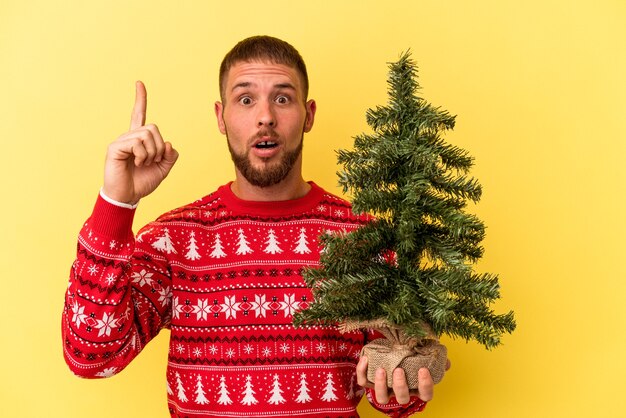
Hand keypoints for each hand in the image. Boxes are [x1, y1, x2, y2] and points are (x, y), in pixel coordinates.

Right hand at [103, 81, 177, 203]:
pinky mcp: (115, 147)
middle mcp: (130, 137)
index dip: (140, 99)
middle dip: (159, 147)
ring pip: (147, 135)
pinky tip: (136, 164)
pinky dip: (142, 156)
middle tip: (153, 161)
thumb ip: (170, 156)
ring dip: (151, 152)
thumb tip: (168, 143)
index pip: (140, 115)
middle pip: (153, 128)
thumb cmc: (142, 183)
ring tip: (144, 164)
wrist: (127, 197)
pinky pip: (136, 143)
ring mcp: (122, 141)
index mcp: (140, 140)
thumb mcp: (163, 169)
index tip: (139, 83)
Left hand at [356, 356, 450, 404]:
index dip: (425, 386)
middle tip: (398, 370)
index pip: (425, 394)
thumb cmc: (410, 352)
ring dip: (381, 385)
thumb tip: (446, 361)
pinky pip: (363, 382)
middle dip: (400, 386)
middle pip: (402, 398)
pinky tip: (365, 359)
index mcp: (416, 386)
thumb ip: (435, 356)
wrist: (390, 345)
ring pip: (382, 397)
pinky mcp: (369, 381)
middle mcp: (400, 390)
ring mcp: (384, 387)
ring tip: (381, 370)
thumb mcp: (423, 352)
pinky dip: (362, 372)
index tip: (423, 370)